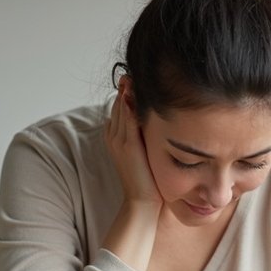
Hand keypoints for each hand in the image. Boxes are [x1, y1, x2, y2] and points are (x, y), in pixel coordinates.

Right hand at [105, 77, 162, 206]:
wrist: (142, 201)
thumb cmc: (147, 179)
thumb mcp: (145, 151)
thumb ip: (145, 134)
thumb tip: (157, 118)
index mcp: (115, 136)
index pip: (120, 105)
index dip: (127, 90)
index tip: (137, 76)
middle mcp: (113, 135)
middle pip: (119, 101)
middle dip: (127, 86)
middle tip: (136, 69)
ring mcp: (118, 139)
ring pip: (121, 107)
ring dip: (128, 90)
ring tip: (135, 75)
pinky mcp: (127, 145)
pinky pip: (127, 118)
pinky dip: (131, 104)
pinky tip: (137, 92)